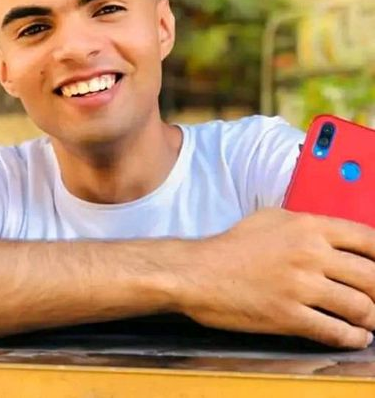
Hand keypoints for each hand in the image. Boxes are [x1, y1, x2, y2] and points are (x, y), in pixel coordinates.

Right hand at [169, 208, 374, 347]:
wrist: (199, 272)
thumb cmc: (233, 245)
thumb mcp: (272, 219)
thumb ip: (309, 226)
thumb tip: (339, 238)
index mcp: (309, 226)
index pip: (368, 239)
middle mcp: (310, 253)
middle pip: (371, 276)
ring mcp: (301, 286)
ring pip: (360, 307)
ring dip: (370, 318)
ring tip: (369, 321)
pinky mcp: (289, 316)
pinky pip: (335, 331)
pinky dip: (352, 338)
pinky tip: (355, 337)